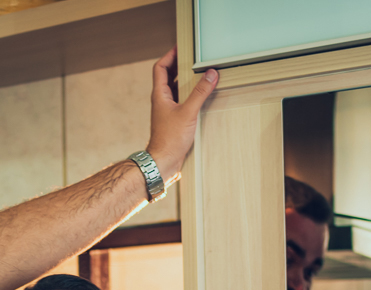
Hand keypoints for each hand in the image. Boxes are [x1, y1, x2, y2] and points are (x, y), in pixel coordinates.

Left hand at [146, 47, 217, 182]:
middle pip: (168, 76)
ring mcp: (167, 111)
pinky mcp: (174, 121)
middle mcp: (162, 101)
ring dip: (186, 81)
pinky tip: (201, 96)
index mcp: (160, 95)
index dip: (169, 55)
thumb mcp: (188, 112)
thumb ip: (200, 92)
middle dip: (180, 65)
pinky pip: (182, 102)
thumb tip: (211, 74)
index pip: (160, 68)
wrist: (163, 162)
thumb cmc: (170, 139)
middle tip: (193, 58)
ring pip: (176, 90)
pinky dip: (190, 95)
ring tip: (200, 73)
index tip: (180, 47)